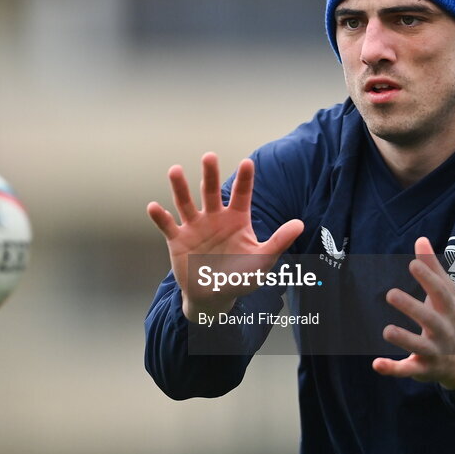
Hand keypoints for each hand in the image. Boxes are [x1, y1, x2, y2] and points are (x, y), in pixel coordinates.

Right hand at [147, 153, 303, 320]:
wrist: (215, 297)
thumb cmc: (241, 277)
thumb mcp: (262, 260)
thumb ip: (278, 241)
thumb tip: (300, 224)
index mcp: (236, 219)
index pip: (241, 194)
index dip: (244, 179)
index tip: (247, 162)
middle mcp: (214, 217)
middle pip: (210, 191)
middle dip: (210, 174)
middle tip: (209, 156)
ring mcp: (195, 227)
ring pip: (186, 202)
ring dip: (180, 187)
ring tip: (175, 170)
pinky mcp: (178, 240)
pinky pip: (167, 226)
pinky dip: (160, 216)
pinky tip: (154, 207)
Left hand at [372, 237, 454, 389]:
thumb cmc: (449, 318)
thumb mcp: (446, 294)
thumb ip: (432, 268)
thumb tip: (420, 239)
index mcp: (449, 310)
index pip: (441, 293)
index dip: (428, 278)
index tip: (413, 264)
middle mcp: (443, 331)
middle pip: (430, 320)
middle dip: (413, 308)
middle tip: (391, 294)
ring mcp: (434, 352)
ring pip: (419, 347)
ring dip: (404, 339)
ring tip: (387, 330)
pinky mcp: (422, 369)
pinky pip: (407, 370)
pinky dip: (393, 369)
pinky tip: (376, 364)